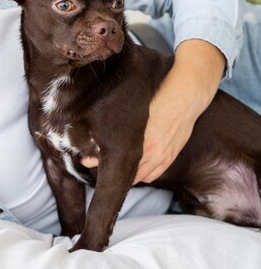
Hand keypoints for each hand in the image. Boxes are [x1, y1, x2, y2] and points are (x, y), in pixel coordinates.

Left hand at [81, 39, 225, 184]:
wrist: (187, 95)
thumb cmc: (160, 97)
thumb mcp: (135, 111)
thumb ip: (121, 125)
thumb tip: (99, 129)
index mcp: (140, 140)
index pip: (113, 160)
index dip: (96, 162)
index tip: (85, 160)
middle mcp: (152, 152)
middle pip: (127, 174)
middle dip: (111, 169)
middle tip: (96, 164)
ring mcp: (163, 156)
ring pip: (140, 177)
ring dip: (128, 175)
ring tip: (115, 166)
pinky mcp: (171, 156)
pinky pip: (154, 174)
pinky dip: (143, 174)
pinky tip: (135, 167)